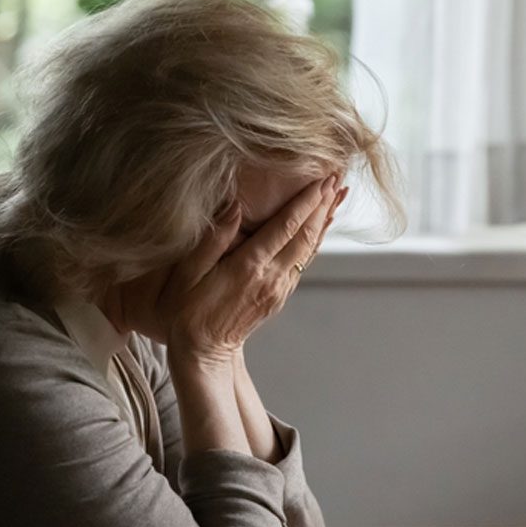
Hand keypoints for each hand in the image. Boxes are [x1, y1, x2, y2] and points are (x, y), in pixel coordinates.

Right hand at [160, 174, 343, 365]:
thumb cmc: (187, 311)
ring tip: (338, 194)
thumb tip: (235, 206)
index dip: (306, 201)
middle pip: (306, 235)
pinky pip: (303, 263)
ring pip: (310, 249)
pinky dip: (315, 240)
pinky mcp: (279, 297)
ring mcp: (278, 289)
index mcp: (249, 267)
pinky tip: (320, 227)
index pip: (286, 227)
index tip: (322, 177)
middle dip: (323, 203)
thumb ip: (213, 239)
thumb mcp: (189, 273)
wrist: (202, 352)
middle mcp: (271, 278)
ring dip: (325, 219)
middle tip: (338, 174)